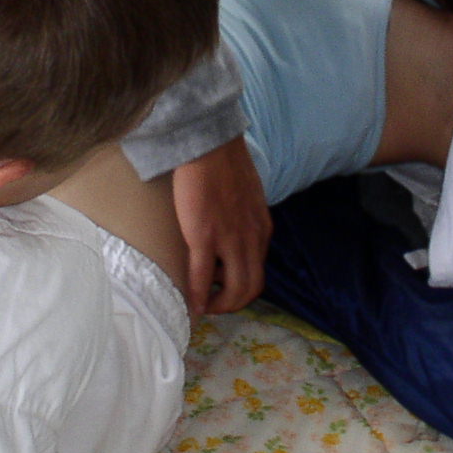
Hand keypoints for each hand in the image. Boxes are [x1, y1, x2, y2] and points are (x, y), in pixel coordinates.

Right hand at [171, 138, 271, 315]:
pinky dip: (198, 295)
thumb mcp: (248, 197)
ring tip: (204, 306)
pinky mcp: (205, 236)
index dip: (242, 288)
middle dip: (233, 304)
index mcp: (261, 229)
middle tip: (214, 305)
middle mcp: (252, 239)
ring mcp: (229, 240)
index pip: (259, 271)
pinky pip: (203, 277)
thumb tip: (233, 231)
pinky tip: (191, 302)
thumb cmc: (224, 164)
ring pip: (233, 290)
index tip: (225, 290)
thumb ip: (246, 218)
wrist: (209, 145)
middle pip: (251, 288)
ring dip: (219, 305)